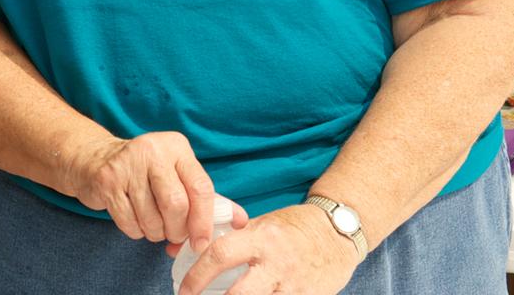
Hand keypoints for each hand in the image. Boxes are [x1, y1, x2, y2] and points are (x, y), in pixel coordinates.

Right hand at [67, 131, 221, 252]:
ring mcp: (126, 163)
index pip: (200, 188)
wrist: (97, 159)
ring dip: (156, 233)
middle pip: (176, 205)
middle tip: (174, 235)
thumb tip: (240, 221)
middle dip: (178, 230)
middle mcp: (152, 149)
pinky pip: (130, 223)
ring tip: (153, 224)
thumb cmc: (148, 173)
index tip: (201, 242)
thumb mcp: (179, 175)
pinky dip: (136, 231)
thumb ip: (209, 198)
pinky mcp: (106, 180)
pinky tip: (135, 219)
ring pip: (152, 218)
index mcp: (176, 147)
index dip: (204, 221)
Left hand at [177, 203, 359, 294]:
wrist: (338, 233)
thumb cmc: (292, 228)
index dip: (197, 275)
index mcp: (261, 238)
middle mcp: (277, 263)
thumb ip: (223, 238)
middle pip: (239, 294)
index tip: (183, 290)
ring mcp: (295, 285)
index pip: (220, 254)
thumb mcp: (258, 225)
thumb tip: (175, 249)